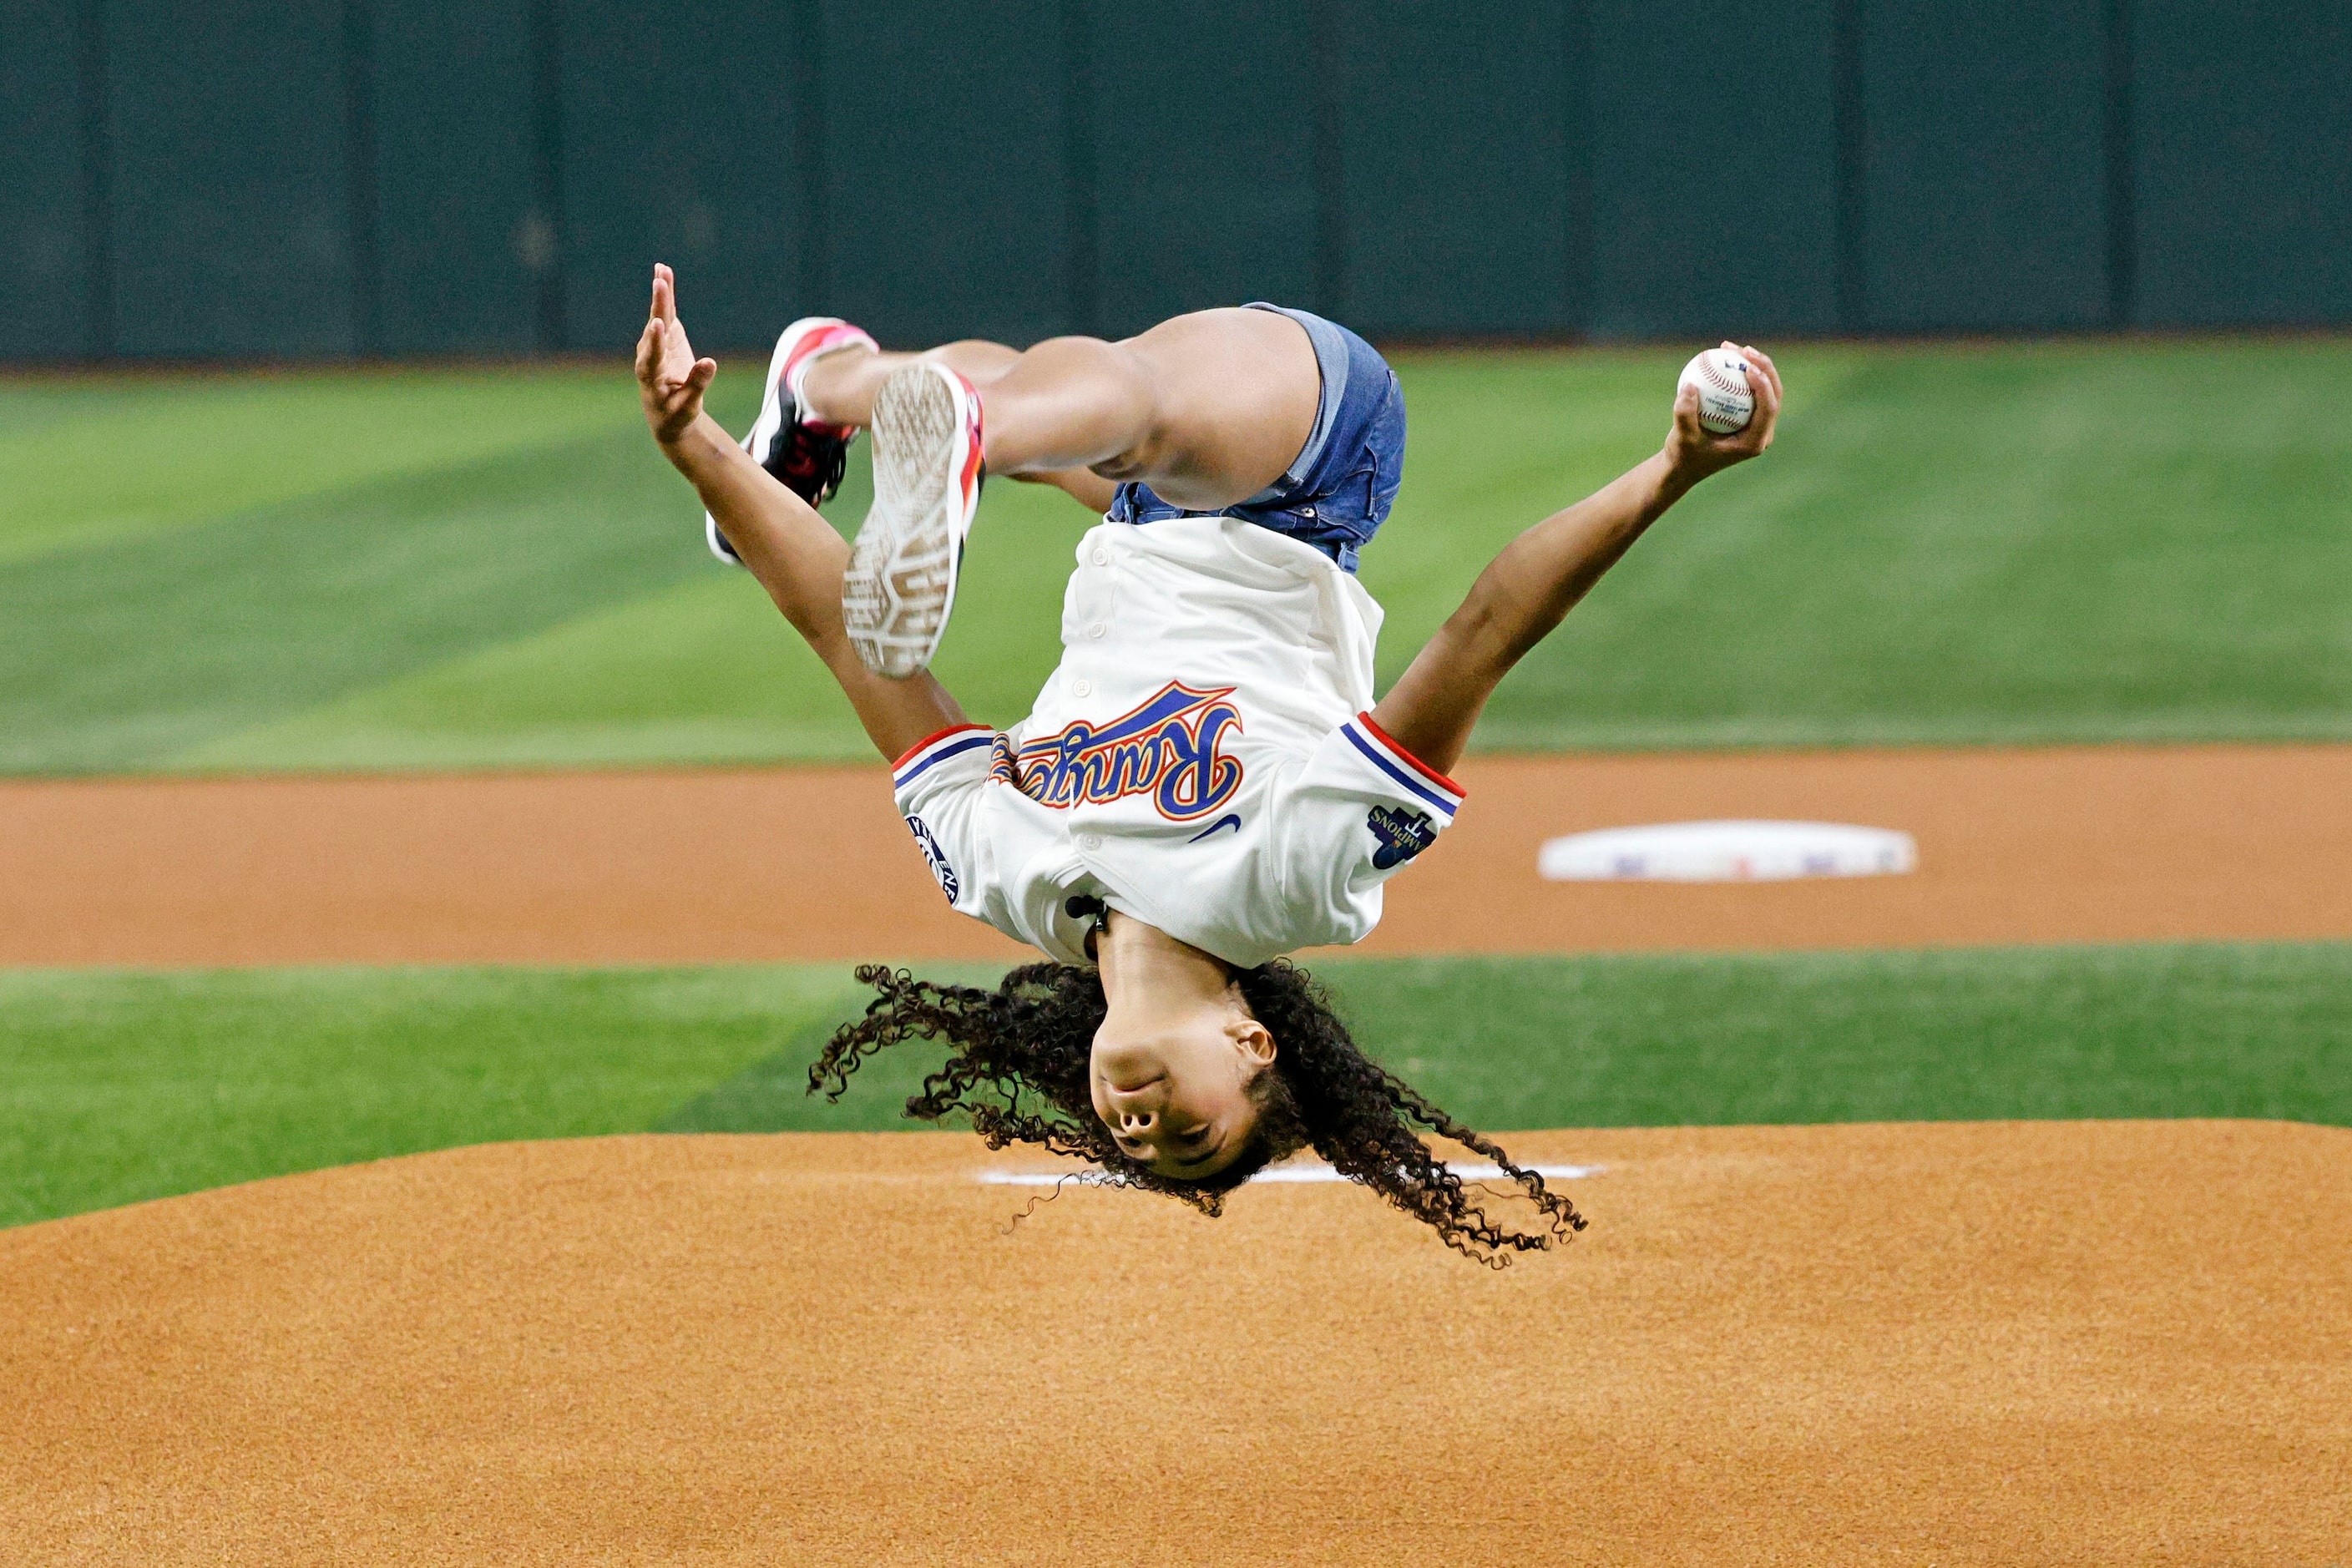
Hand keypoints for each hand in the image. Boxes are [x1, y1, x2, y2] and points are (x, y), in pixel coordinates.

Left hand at [635, 263, 717, 446]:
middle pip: (653, 328)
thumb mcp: (689, 404)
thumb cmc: (677, 412)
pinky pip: (665, 311)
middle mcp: (649, 354)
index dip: (655, 340)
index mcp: (651, 376)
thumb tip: (710, 362)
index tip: (658, 325)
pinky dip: (665, 293)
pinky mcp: (665, 334)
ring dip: (661, 293)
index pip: (652, 356)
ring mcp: (656, 342)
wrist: (667, 411)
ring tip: (661, 271)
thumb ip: (697, 383)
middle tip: (659, 284)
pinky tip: (664, 273)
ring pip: (658, 315)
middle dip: (658, 306)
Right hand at [1663, 341, 1781, 483]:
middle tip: (1745, 351)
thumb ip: (1684, 415)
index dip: (1763, 385)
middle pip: (1774, 394)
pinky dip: (1740, 374)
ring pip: (1766, 389)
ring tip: (1736, 348)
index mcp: (1754, 442)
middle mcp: (1762, 433)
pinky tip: (1726, 356)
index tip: (1747, 367)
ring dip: (1755, 365)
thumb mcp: (1680, 438)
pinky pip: (1750, 390)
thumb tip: (1690, 386)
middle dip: (1765, 368)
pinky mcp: (1749, 417)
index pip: (1768, 409)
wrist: (1684, 466)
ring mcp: (1757, 424)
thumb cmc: (1684, 455)